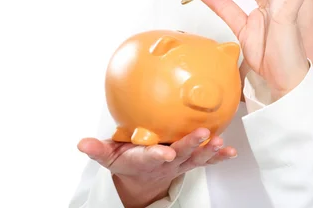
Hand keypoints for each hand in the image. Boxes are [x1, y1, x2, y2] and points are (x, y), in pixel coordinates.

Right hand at [77, 128, 236, 204]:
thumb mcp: (109, 156)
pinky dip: (220, 157)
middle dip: (191, 144)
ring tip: (220, 143)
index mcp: (144, 158)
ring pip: (197, 157)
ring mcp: (181, 162)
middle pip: (181, 154)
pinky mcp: (191, 160)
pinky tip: (230, 151)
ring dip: (209, 151)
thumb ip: (98, 150)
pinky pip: (208, 160)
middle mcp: (166, 162)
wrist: (142, 177)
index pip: (150, 156)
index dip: (158, 155)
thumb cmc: (127, 160)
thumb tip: (82, 144)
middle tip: (203, 136)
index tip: (165, 153)